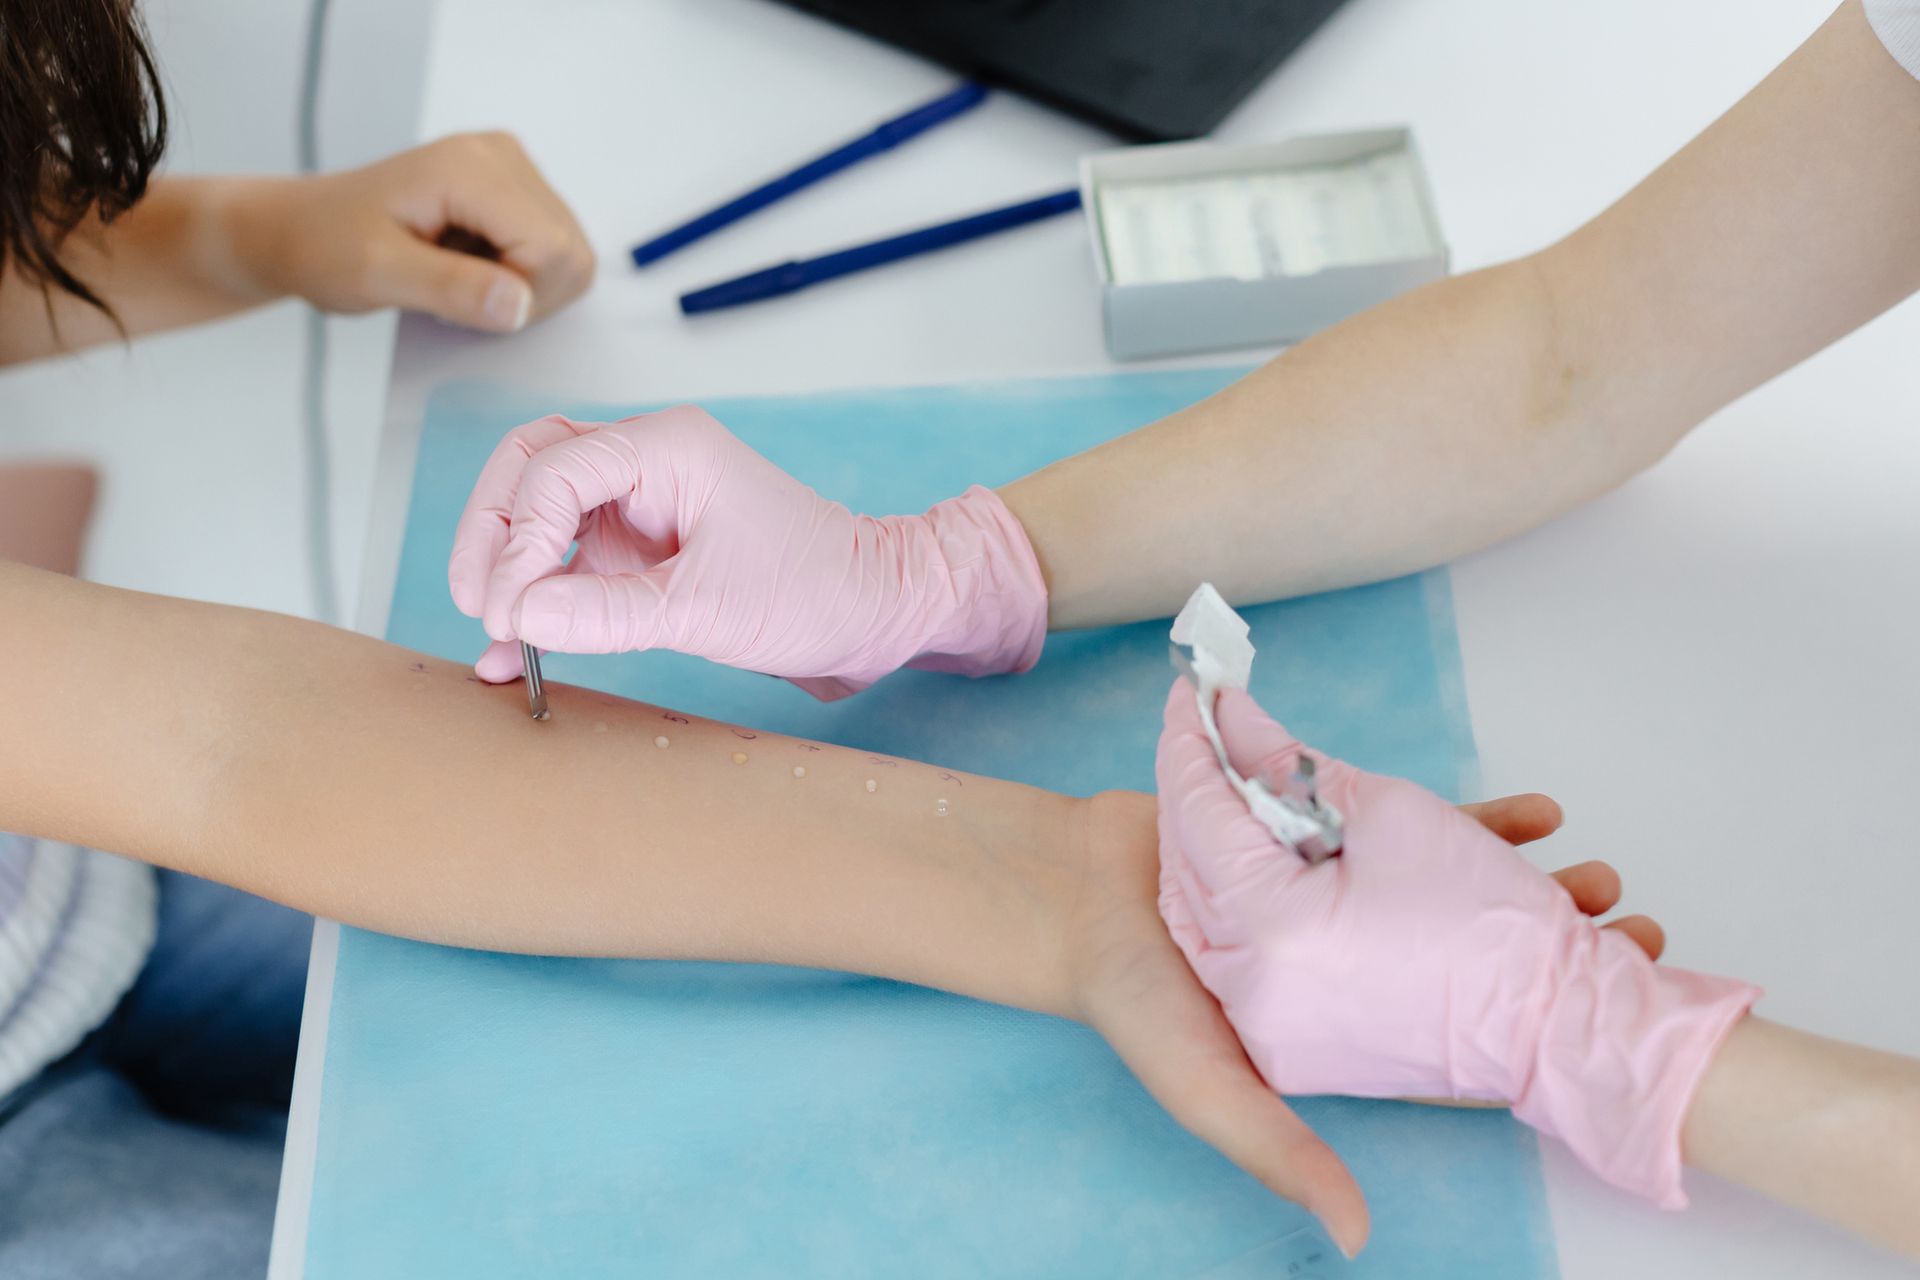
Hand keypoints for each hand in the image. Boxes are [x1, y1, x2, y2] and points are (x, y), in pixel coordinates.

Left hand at [238, 133, 592, 331]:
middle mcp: (503, 155)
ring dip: (520, 287)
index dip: (519, 295)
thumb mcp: (378, 275)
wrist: (302, 228)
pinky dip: (516, 275)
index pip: (552, 249)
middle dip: (523, 294)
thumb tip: (519, 306)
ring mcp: (511, 168)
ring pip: (568, 256)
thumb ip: (451, 288)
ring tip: (456, 275)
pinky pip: (552, 250)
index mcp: (473, 167)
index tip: (457, 298)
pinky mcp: (513, 187)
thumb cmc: (327, 246)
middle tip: (456, 293)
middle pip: (569, 253)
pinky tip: (466, 264)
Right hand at [447, 408, 1048, 696]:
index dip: (517, 540)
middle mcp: (647, 462)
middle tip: (478, 604)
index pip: (554, 469)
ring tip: (490, 634)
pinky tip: (517, 649)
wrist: (877, 615)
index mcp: (668, 448)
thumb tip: (517, 615)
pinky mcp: (642, 550)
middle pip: (529, 469)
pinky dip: (539, 599)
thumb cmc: (817, 591)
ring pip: (540, 514)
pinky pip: (570, 563)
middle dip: (493, 534)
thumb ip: (605, 613)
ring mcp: (641, 504)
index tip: (506, 609)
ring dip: (507, 567)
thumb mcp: (706, 610)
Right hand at [1061, 786, 1663, 1258]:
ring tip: (1601, 875)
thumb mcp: (1207, 1084)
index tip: (1610, 1017)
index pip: (1458, 1043)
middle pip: (1473, 960)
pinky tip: (1531, 815)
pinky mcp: (1322, 833)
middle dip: (1554, 946)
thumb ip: (1277, 1148)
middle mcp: (1357, 966)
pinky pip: (1413, 825)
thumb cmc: (1136, 999)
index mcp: (1346, 1030)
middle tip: (1633, 930)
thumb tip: (1357, 1233)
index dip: (1535, 1034)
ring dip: (1529, 883)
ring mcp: (1345, 896)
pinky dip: (1468, 818)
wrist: (1073, 893)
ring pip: (1459, 889)